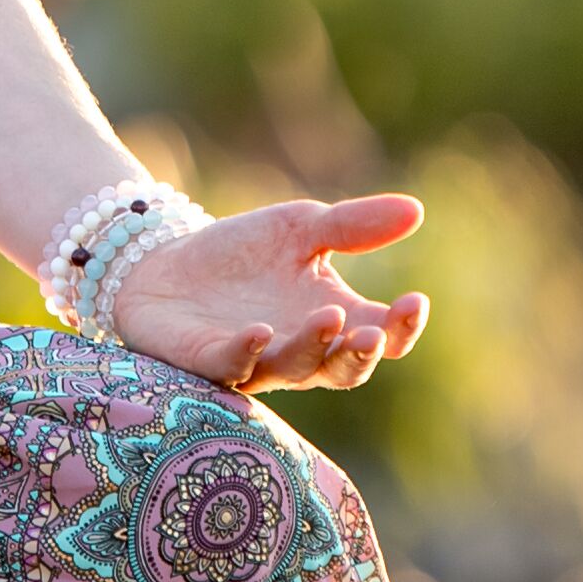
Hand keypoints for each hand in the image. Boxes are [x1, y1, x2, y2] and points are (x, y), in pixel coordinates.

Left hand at [105, 194, 433, 394]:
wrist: (165, 262)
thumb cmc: (244, 252)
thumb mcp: (302, 227)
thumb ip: (354, 225)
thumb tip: (416, 210)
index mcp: (334, 320)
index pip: (382, 337)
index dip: (402, 328)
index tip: (415, 301)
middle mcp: (300, 350)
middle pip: (343, 370)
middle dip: (361, 355)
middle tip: (374, 332)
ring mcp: (256, 361)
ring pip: (293, 369)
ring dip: (312, 347)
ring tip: (328, 317)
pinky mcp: (207, 360)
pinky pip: (231, 367)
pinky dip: (247, 352)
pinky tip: (259, 331)